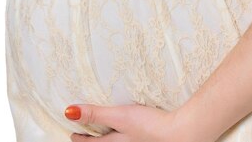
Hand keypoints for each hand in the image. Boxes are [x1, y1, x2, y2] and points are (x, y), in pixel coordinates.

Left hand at [63, 103, 190, 141]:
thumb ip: (96, 113)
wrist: (182, 134)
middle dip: (95, 140)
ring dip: (110, 137)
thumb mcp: (120, 117)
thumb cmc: (152, 127)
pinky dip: (126, 134)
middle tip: (87, 134)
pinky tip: (132, 129)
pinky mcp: (150, 139)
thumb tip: (69, 112)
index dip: (80, 139)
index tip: (73, 134)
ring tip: (108, 130)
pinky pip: (132, 138)